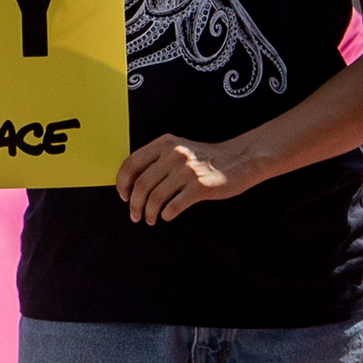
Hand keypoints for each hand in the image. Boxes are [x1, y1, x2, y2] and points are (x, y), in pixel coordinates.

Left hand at [114, 133, 253, 224]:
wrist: (240, 160)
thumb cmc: (206, 159)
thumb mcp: (178, 150)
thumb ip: (156, 161)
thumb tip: (130, 184)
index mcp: (165, 143)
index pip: (131, 163)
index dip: (122, 183)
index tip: (123, 195)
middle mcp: (174, 154)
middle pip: (141, 185)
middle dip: (134, 204)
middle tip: (135, 215)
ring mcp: (188, 170)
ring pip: (154, 198)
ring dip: (148, 213)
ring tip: (150, 219)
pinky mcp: (201, 187)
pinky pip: (173, 207)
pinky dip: (166, 215)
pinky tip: (167, 216)